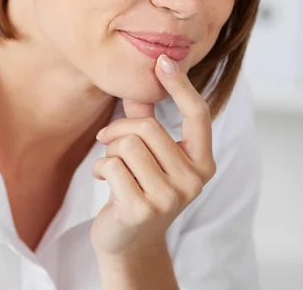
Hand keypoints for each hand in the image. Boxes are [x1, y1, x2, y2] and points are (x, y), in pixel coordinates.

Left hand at [90, 54, 216, 258]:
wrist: (129, 241)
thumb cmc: (141, 188)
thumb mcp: (151, 154)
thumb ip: (149, 118)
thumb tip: (145, 73)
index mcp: (203, 161)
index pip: (198, 114)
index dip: (181, 84)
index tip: (163, 59)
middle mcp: (194, 180)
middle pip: (148, 127)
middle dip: (120, 129)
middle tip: (109, 141)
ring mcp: (171, 198)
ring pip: (127, 145)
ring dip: (109, 152)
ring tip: (111, 167)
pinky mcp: (143, 209)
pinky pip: (111, 166)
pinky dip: (99, 168)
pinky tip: (104, 181)